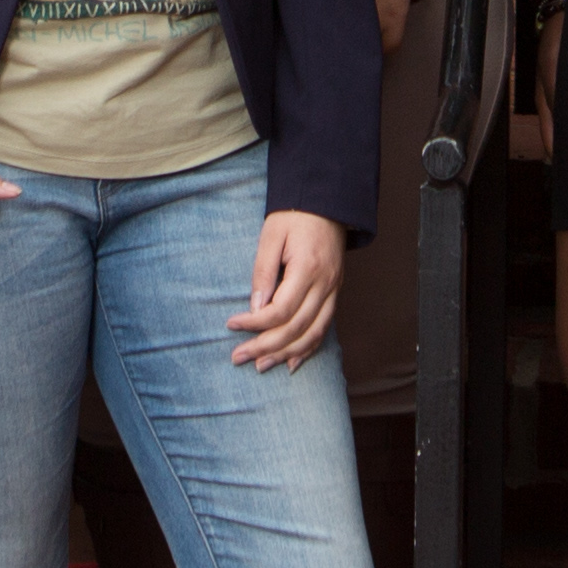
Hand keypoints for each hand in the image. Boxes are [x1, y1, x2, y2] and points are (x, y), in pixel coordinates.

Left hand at [232, 211, 345, 368]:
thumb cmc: (295, 215)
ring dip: (286, 354)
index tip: (231, 324)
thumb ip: (263, 273)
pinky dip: (308, 348)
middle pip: (296, 328)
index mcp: (308, 268)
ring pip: (313, 334)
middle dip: (266, 347)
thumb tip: (256, 310)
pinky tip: (292, 362)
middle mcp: (326, 284)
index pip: (281, 310)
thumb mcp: (271, 236)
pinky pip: (325, 328)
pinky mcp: (336, 292)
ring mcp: (334, 290)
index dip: (254, 323)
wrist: (328, 202)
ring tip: (261, 366)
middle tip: (239, 356)